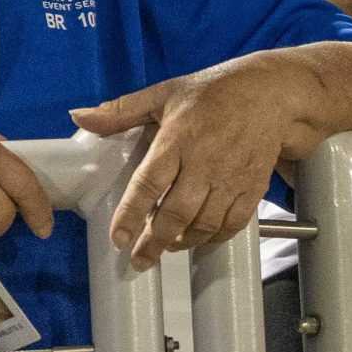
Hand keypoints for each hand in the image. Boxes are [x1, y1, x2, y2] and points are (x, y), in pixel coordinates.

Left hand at [72, 60, 296, 267]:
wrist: (271, 94)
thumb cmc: (215, 92)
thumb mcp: (164, 93)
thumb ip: (120, 111)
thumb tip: (79, 117)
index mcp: (177, 139)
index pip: (149, 184)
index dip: (131, 215)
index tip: (119, 239)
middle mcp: (204, 162)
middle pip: (176, 213)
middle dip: (155, 242)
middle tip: (139, 260)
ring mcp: (231, 177)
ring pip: (205, 223)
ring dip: (184, 242)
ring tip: (168, 248)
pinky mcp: (252, 186)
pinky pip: (233, 222)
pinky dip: (215, 237)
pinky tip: (201, 239)